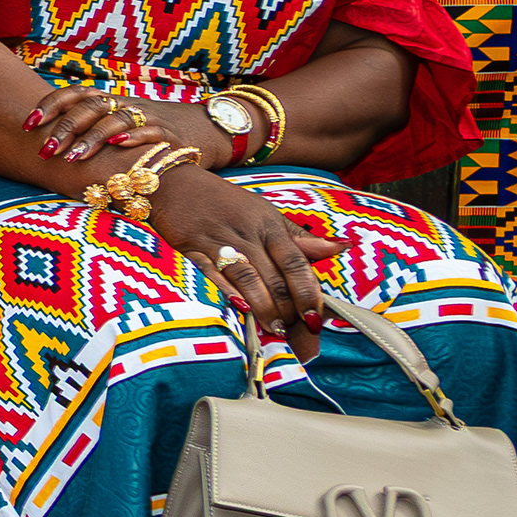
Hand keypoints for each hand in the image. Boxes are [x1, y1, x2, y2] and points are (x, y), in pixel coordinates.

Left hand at [26, 83, 226, 167]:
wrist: (201, 132)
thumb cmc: (143, 136)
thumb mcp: (113, 127)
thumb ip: (83, 130)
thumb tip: (38, 139)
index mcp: (109, 102)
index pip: (75, 93)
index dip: (50, 105)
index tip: (27, 124)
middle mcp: (126, 105)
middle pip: (92, 107)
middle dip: (65, 128)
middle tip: (45, 151)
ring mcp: (149, 118)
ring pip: (117, 119)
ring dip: (93, 138)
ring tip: (73, 157)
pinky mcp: (170, 136)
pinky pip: (152, 131)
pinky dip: (134, 136)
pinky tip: (117, 146)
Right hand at [140, 168, 345, 358]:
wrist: (177, 183)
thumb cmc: (225, 202)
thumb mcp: (265, 213)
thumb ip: (299, 237)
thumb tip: (339, 248)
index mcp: (269, 226)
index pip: (295, 262)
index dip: (307, 291)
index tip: (316, 316)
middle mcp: (247, 235)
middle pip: (273, 276)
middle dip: (287, 308)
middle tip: (296, 333)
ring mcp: (218, 242)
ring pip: (247, 278)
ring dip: (262, 307)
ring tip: (273, 329)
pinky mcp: (191, 249)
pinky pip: (211, 273)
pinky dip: (226, 291)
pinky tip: (239, 309)